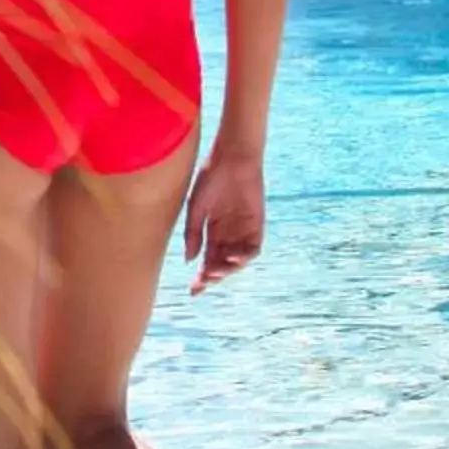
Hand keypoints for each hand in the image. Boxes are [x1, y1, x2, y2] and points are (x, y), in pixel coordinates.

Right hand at [184, 144, 264, 292]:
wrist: (232, 157)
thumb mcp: (196, 206)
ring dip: (227, 270)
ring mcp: (243, 231)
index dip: (201, 276)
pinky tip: (232, 258)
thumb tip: (190, 260)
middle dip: (212, 276)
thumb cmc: (211, 176)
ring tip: (215, 271)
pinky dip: (243, 257)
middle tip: (203, 283)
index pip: (207, 259)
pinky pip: (252, 249)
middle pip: (221, 263)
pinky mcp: (257, 226)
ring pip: (236, 260)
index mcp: (211, 230)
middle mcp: (228, 234)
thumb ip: (193, 233)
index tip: (193, 291)